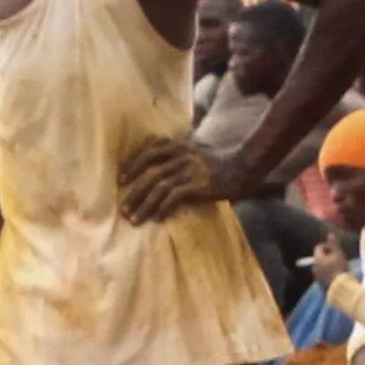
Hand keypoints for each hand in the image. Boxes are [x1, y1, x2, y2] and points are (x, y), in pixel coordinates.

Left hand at [115, 134, 233, 221]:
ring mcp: (191, 169)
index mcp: (179, 145)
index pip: (150, 151)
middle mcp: (182, 155)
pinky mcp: (199, 184)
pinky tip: (157, 218)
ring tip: (133, 219)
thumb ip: (177, 155)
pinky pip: (175, 196)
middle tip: (123, 208)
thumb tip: (155, 170)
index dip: (133, 165)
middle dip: (134, 191)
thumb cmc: (218, 162)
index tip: (121, 179)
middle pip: (151, 172)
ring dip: (144, 205)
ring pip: (159, 187)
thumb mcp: (195, 151)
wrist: (243, 168)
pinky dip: (163, 208)